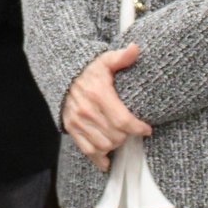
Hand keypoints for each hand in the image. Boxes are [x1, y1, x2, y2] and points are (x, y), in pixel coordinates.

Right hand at [60, 44, 151, 171]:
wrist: (61, 73)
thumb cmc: (87, 68)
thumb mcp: (104, 60)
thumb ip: (121, 57)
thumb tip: (135, 48)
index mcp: (99, 94)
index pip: (123, 120)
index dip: (138, 128)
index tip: (146, 129)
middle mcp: (87, 110)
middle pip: (115, 136)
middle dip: (127, 136)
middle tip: (132, 130)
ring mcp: (78, 121)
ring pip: (103, 145)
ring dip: (115, 145)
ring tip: (121, 138)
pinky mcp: (71, 127)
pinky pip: (86, 150)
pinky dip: (99, 158)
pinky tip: (107, 159)